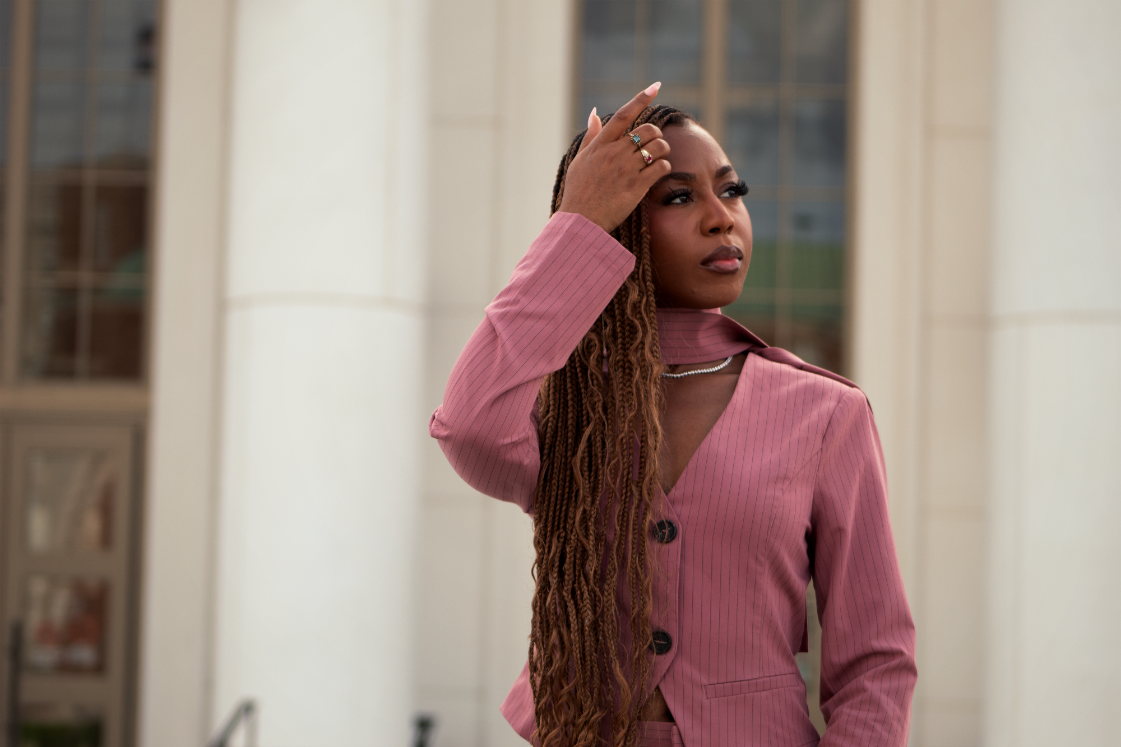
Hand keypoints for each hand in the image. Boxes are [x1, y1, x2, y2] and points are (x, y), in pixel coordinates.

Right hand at [556, 83, 671, 233]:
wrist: (580, 222)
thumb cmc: (578, 193)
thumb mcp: (579, 161)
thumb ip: (590, 137)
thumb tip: (594, 113)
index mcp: (599, 146)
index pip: (623, 115)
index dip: (641, 98)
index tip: (656, 86)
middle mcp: (613, 154)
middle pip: (647, 131)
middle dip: (656, 136)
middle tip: (655, 145)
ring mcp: (625, 170)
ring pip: (658, 148)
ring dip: (663, 151)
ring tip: (659, 159)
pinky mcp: (636, 187)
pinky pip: (660, 168)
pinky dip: (664, 167)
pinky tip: (659, 173)